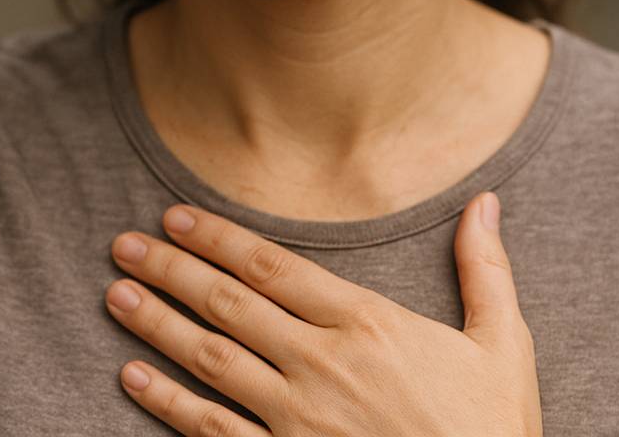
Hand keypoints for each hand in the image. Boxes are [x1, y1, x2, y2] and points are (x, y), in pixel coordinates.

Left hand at [104, 194, 543, 436]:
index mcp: (367, 323)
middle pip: (228, 304)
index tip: (174, 217)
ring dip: (156, 325)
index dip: (216, 238)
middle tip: (121, 245)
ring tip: (115, 295)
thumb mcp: (503, 344)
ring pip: (211, 360)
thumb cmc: (494, 430)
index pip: (272, 265)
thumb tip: (487, 204)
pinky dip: (168, 405)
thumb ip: (484, 270)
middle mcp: (322, 364)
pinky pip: (214, 432)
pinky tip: (133, 379)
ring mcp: (298, 420)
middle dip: (170, 269)